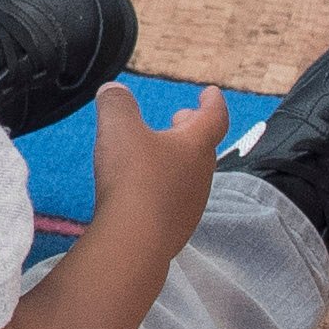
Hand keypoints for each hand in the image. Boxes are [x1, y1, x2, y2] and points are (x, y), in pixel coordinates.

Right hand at [90, 80, 231, 221]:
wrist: (135, 239)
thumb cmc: (133, 177)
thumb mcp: (118, 128)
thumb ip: (116, 103)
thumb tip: (114, 89)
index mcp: (195, 146)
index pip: (214, 117)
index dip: (212, 101)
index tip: (211, 92)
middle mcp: (201, 175)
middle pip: (201, 147)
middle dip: (190, 130)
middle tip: (179, 119)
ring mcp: (191, 205)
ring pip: (188, 175)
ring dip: (176, 160)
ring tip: (156, 155)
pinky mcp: (176, 228)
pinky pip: (173, 200)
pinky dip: (163, 188)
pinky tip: (144, 191)